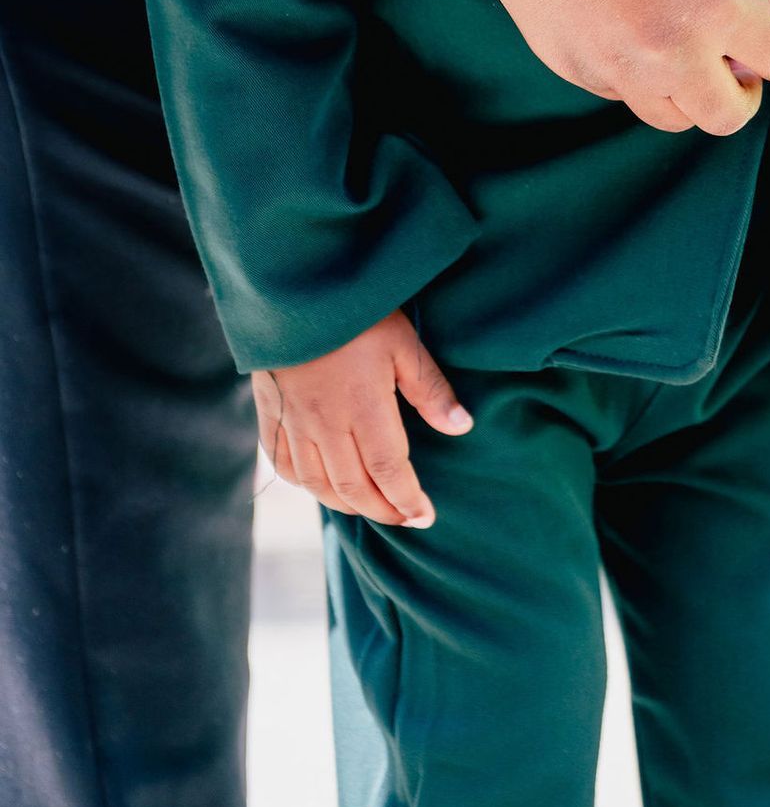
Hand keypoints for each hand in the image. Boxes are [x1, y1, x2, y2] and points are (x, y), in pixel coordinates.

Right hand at [253, 311, 470, 527]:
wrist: (291, 287)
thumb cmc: (356, 313)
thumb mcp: (404, 343)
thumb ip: (430, 390)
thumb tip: (461, 427)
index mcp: (363, 408)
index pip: (388, 471)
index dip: (407, 499)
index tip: (426, 515)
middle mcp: (325, 424)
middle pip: (353, 486)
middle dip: (382, 510)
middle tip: (405, 519)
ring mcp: (294, 421)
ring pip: (316, 483)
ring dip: (346, 504)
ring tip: (371, 508)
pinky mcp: (271, 412)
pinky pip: (282, 462)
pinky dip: (304, 483)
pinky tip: (320, 486)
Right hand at [467, 0, 769, 132]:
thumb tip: (738, 32)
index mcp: (716, 3)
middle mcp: (668, 50)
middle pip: (728, 115)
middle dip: (743, 92)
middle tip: (736, 61)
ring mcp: (612, 65)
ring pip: (670, 116)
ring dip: (687, 93)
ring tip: (679, 49)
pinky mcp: (567, 64)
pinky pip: (617, 92)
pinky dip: (633, 76)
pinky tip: (624, 29)